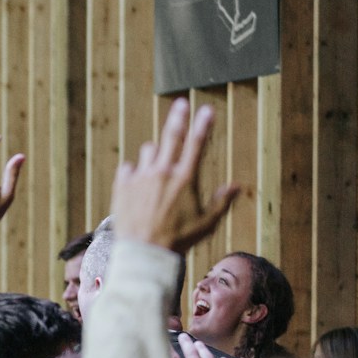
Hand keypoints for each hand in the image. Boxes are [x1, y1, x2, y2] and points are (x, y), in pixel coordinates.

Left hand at [110, 98, 238, 254]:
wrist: (144, 253)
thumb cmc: (178, 240)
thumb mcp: (206, 223)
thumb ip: (221, 202)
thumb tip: (236, 186)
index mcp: (185, 178)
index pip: (197, 144)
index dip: (203, 124)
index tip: (207, 109)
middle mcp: (162, 172)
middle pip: (171, 135)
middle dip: (178, 117)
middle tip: (181, 104)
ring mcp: (140, 177)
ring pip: (148, 151)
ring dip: (155, 154)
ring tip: (156, 171)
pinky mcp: (122, 185)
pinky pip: (128, 168)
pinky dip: (133, 173)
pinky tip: (137, 185)